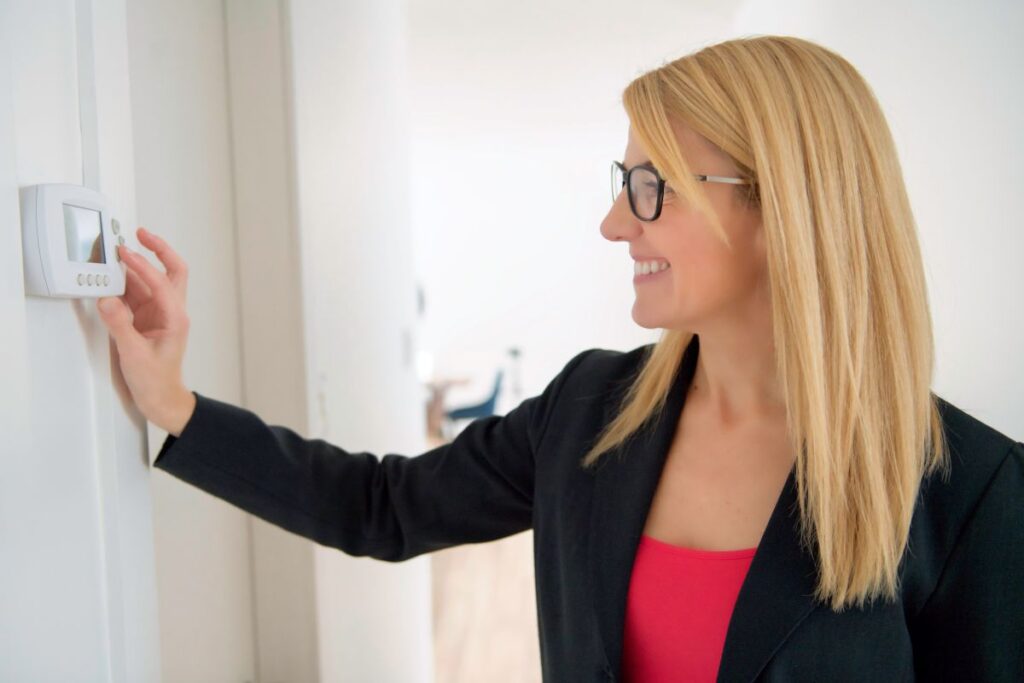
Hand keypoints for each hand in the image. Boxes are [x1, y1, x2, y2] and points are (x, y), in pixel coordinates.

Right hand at [96, 227, 194, 435]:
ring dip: (136, 266)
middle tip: (141, 233)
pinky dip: (125, 283)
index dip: (143, 265)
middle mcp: (171, 312)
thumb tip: (107, 300)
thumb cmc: (156, 380)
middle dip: (159, 250)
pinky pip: (136, 294)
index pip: (162, 282)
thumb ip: (119, 325)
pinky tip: (112, 276)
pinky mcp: (146, 319)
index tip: (125, 253)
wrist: (161, 398)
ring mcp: (159, 314)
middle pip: (172, 271)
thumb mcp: (134, 354)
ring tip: (117, 251)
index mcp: (176, 318)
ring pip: (150, 281)